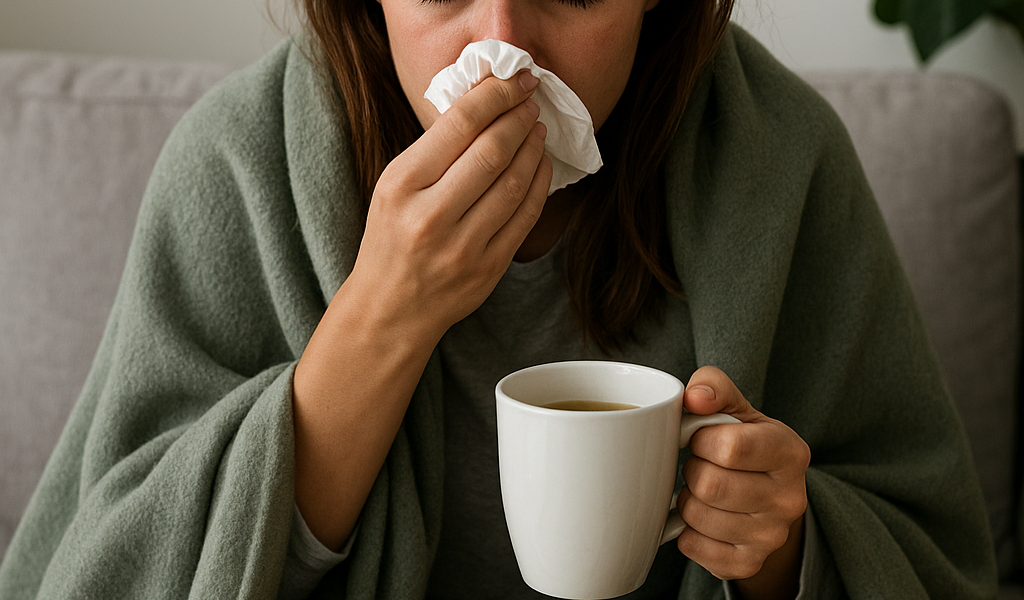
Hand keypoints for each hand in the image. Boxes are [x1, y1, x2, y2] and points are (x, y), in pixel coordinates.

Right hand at [347, 71, 551, 344]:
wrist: (391, 308)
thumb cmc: (391, 238)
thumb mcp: (394, 186)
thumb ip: (434, 149)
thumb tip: (484, 102)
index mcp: (402, 185)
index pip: (459, 125)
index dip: (495, 95)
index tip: (514, 79)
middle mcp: (431, 215)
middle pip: (492, 150)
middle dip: (519, 116)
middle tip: (530, 99)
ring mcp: (463, 245)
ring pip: (515, 181)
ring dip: (533, 146)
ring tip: (536, 127)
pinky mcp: (490, 267)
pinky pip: (526, 215)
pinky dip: (539, 181)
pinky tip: (540, 163)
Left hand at [677, 366, 809, 598]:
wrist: (767, 497)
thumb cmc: (744, 444)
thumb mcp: (736, 408)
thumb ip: (714, 387)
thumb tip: (694, 396)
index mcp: (790, 452)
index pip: (730, 447)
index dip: (701, 440)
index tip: (699, 437)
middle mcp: (790, 498)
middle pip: (710, 485)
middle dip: (692, 470)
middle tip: (699, 465)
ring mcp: (771, 536)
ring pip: (696, 516)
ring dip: (686, 499)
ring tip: (701, 490)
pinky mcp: (748, 563)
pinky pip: (692, 546)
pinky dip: (684, 530)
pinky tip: (702, 517)